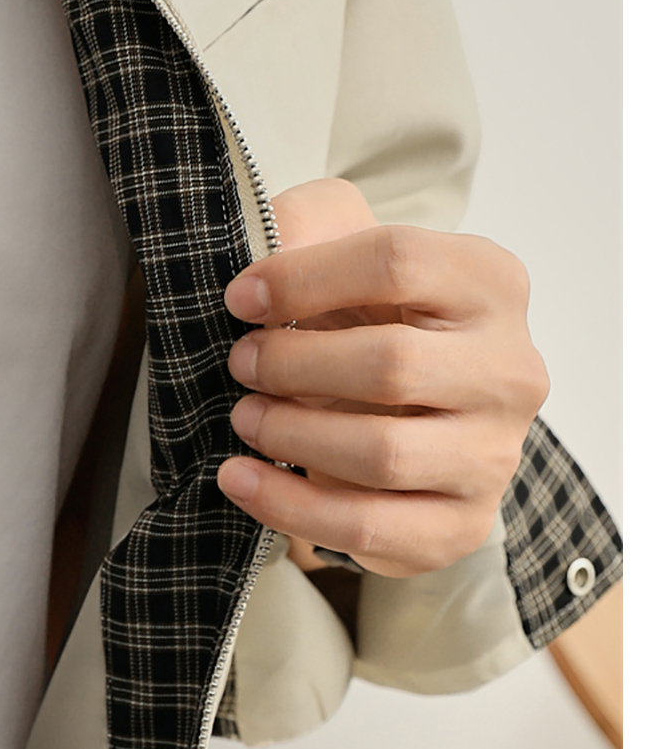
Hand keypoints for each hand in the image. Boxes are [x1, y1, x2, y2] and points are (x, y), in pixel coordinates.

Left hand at [215, 176, 548, 576]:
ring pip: (381, 453)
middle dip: (293, 364)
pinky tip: (238, 477)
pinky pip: (365, 525)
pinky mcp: (461, 524)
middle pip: (390, 363)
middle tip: (240, 364)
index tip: (240, 298)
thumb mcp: (345, 251)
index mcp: (491, 283)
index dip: (303, 278)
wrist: (416, 417)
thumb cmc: (373, 323)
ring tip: (243, 417)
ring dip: (290, 434)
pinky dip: (287, 504)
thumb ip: (310, 223)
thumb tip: (262, 247)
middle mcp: (510, 369)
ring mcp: (493, 453)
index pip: (398, 262)